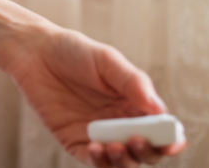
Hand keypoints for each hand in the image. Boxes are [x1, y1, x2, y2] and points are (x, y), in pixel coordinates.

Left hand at [6, 26, 185, 166]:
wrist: (36, 53)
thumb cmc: (75, 52)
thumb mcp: (107, 60)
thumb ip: (133, 83)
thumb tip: (159, 110)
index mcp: (135, 104)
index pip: (161, 130)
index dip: (171, 140)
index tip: (172, 142)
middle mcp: (121, 123)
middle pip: (145, 151)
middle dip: (147, 152)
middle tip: (137, 140)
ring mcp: (99, 135)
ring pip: (121, 162)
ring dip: (124, 162)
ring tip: (114, 146)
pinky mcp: (76, 142)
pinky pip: (93, 161)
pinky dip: (99, 161)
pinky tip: (96, 148)